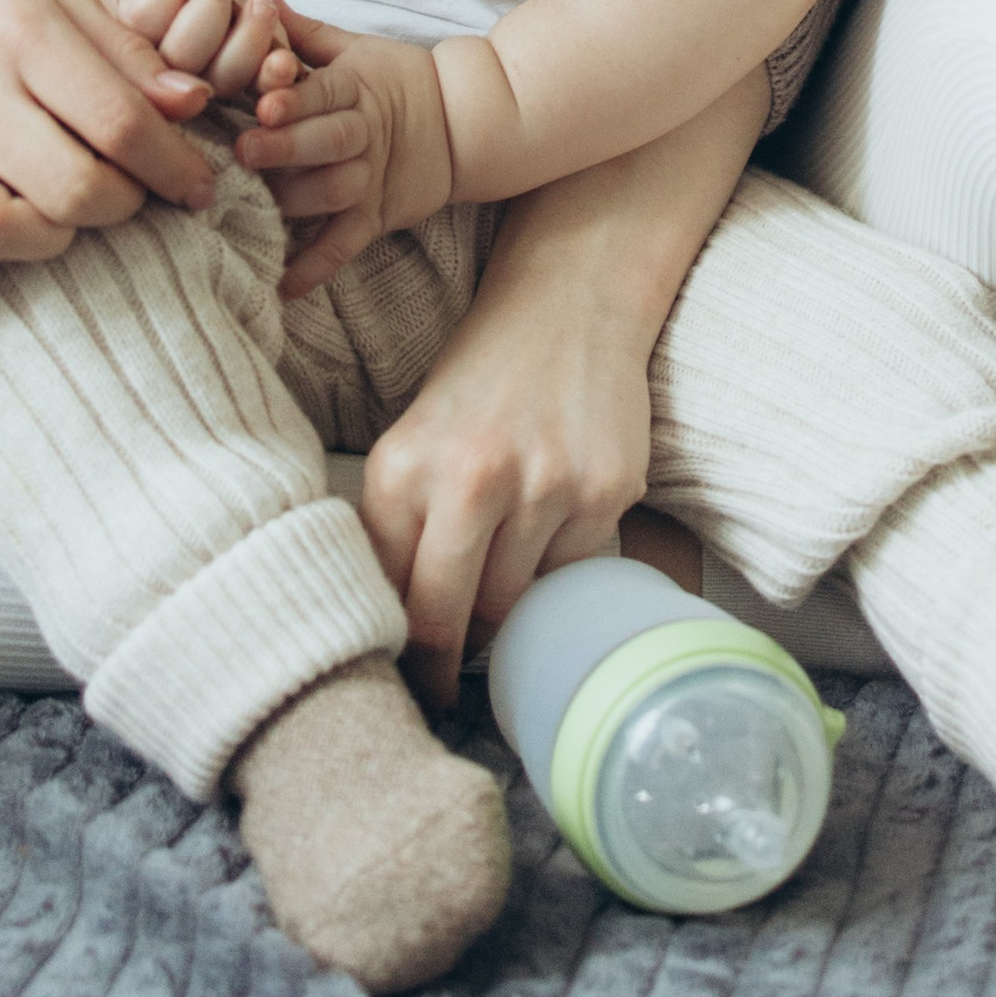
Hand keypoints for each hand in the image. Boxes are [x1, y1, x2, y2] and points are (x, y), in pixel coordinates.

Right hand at [0, 0, 220, 292]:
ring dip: (48, 238)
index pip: (120, 122)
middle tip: (126, 193)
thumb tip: (193, 104)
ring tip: (57, 213)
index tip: (197, 186)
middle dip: (122, 205)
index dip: (173, 167)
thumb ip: (128, 55)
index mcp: (20, 32)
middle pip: (73, 188)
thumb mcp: (55, 3)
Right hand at [111, 0, 297, 101]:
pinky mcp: (243, 90)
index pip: (142, 22)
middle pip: (181, 56)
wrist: (196, 9)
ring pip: (221, 77)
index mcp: (136, 25)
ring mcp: (205, 82)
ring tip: (260, 7)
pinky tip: (283, 62)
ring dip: (246, 44)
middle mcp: (166, 64)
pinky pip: (256, 92)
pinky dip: (271, 79)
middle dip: (204, 18)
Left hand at [237, 7, 460, 291]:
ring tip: (252, 208)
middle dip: (286, 147)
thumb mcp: (358, 49)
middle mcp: (365, 134)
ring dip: (296, 202)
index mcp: (356, 89)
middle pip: (328, 142)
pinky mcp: (377, 217)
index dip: (295, 98)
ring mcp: (372, 179)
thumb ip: (308, 34)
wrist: (464, 122)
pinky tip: (284, 285)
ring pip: (336, 193)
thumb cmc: (398, 80)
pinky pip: (346, 245)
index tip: (263, 102)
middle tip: (244, 151)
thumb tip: (260, 3)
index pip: (324, 92)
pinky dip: (317, 268)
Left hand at [361, 294, 655, 707]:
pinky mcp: (604, 491)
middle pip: (448, 618)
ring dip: (501, 614)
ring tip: (495, 593)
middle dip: (440, 666)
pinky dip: (554, 568)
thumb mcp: (414, 442)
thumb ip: (399, 527)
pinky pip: (570, 571)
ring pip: (514, 604)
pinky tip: (548, 528)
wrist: (569, 304)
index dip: (395, 650)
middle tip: (439, 692)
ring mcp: (545, 487)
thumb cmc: (480, 383)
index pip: (390, 595)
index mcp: (403, 467)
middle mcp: (471, 478)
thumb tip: (395, 631)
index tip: (398, 678)